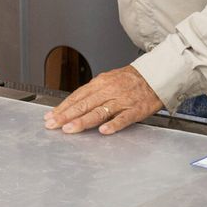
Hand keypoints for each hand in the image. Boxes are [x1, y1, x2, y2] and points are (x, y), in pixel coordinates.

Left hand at [44, 66, 163, 135]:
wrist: (156, 76)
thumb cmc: (131, 80)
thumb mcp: (108, 80)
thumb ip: (92, 92)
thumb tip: (73, 104)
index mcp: (101, 83)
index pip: (78, 96)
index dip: (63, 107)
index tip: (50, 117)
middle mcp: (109, 90)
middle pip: (84, 104)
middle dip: (67, 115)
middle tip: (53, 125)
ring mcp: (122, 101)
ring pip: (100, 111)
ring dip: (83, 121)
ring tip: (70, 129)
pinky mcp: (136, 110)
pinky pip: (123, 118)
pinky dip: (113, 125)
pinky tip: (103, 131)